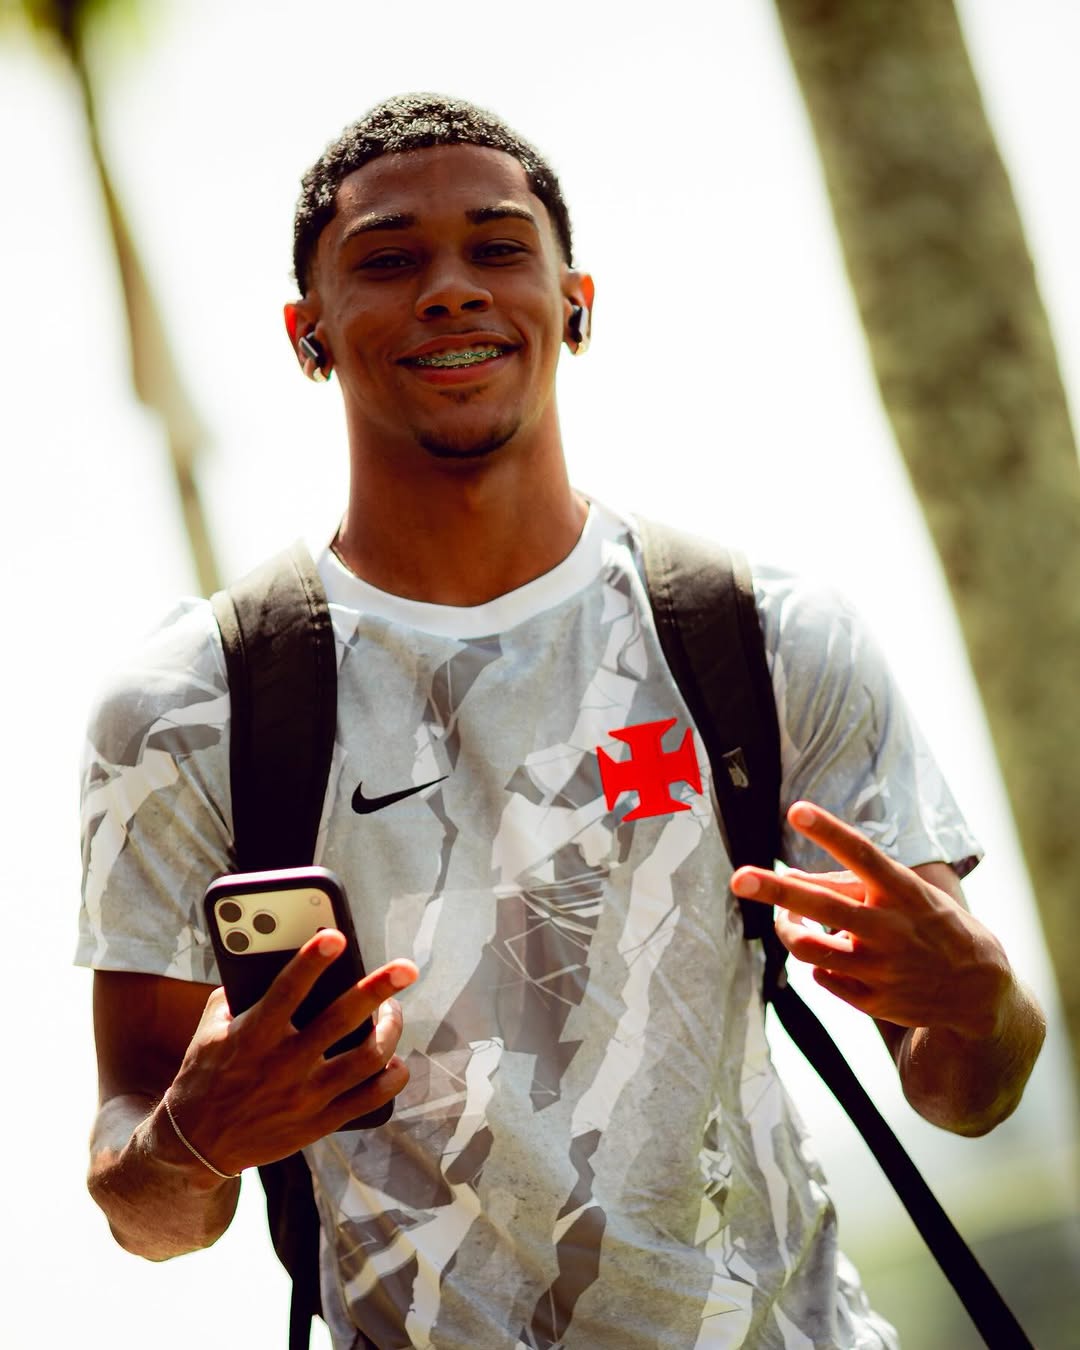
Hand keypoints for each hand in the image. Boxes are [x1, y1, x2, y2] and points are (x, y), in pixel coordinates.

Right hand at [163, 931, 417, 1177]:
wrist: (196, 1146)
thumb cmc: (204, 1076)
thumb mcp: (209, 1030)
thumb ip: (237, 994)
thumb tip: (264, 958)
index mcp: (252, 1036)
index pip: (287, 989)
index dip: (312, 960)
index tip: (336, 936)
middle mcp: (283, 1065)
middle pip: (341, 1020)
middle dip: (378, 990)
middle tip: (407, 969)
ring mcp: (304, 1097)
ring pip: (366, 1059)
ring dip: (390, 1031)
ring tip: (393, 1012)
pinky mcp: (318, 1123)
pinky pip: (369, 1100)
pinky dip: (391, 1080)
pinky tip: (396, 1064)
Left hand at [730, 801, 1009, 1037]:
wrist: (977, 992)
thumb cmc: (930, 925)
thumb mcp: (906, 894)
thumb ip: (851, 884)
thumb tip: (790, 876)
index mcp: (903, 893)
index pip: (862, 854)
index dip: (828, 831)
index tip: (795, 809)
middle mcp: (891, 929)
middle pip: (823, 906)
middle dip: (778, 892)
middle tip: (739, 878)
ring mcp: (880, 969)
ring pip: (807, 946)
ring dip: (788, 927)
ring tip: (789, 914)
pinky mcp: (872, 1001)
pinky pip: (822, 975)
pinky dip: (821, 962)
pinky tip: (840, 955)